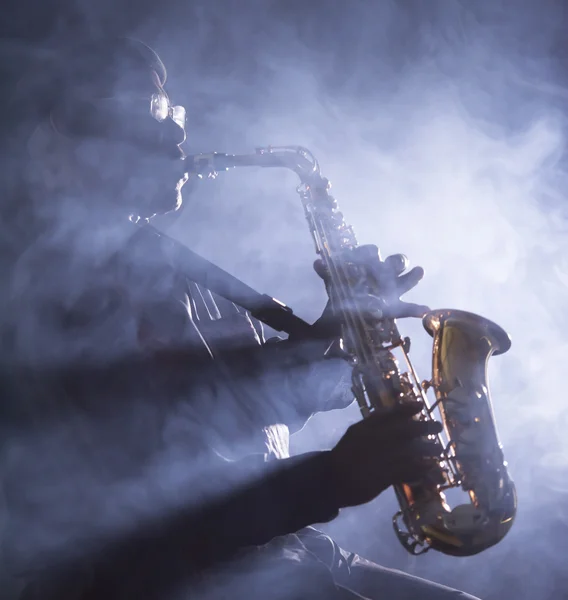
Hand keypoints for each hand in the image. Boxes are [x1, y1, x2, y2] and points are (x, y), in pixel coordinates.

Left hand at [313, 245, 429, 336]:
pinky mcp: (394, 308)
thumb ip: (326, 272)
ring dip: (412, 277)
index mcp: (369, 264)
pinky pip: (407, 308)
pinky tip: (425, 310)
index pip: (372, 252)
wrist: (340, 316)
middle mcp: (383, 274)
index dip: (368, 253)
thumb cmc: (340, 292)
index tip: (364, 258)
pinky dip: (416, 309)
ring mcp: (391, 290)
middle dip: (396, 262)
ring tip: (418, 271)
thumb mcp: (332, 281)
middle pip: (395, 262)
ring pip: (405, 281)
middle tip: (395, 264)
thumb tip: (317, 262)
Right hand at [327, 401, 442, 508]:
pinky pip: (405, 471)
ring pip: (407, 452)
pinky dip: (419, 469)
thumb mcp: (356, 433)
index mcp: (364, 428)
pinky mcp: (382, 477)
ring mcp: (378, 459)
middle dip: (422, 427)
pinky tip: (430, 467)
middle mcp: (372, 441)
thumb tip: (395, 414)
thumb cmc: (346, 454)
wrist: (333, 480)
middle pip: (402, 431)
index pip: (387, 414)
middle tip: (438, 426)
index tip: (421, 405)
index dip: (406, 409)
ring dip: (425, 449)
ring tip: (439, 448)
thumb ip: (373, 424)